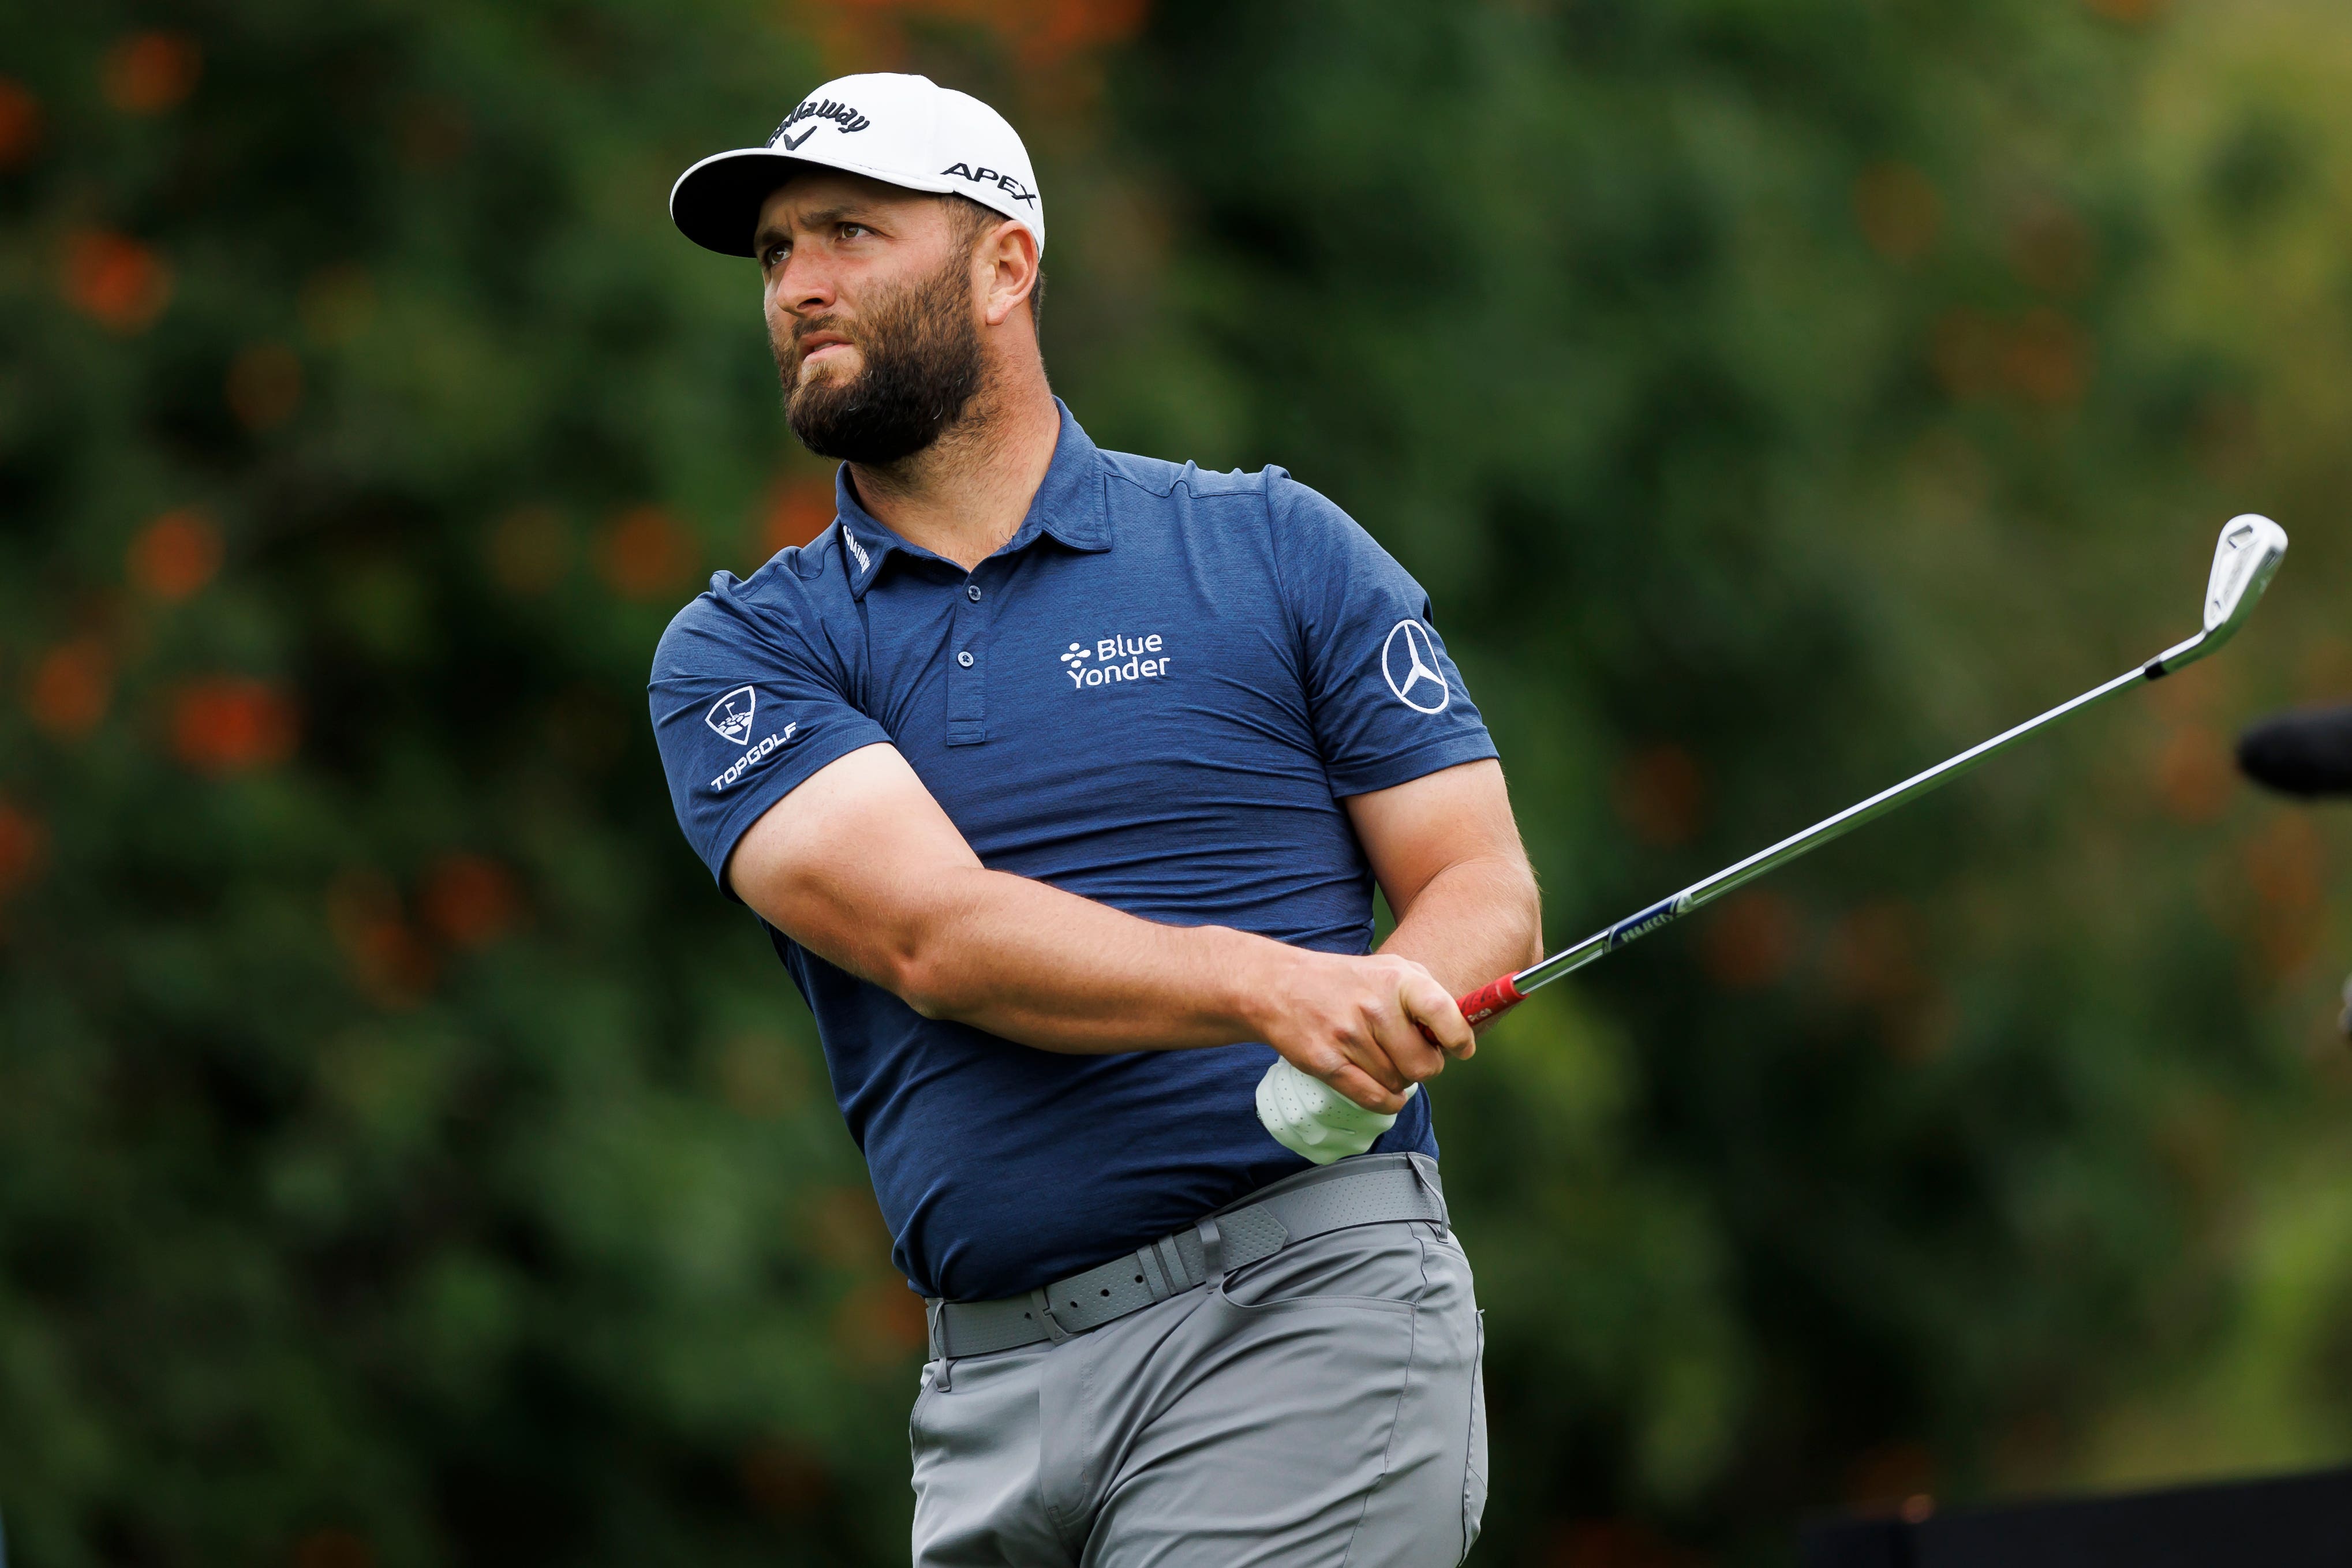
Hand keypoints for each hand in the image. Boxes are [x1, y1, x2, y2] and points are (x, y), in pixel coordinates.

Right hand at [1246, 949, 1474, 1113]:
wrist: (1281, 986)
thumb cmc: (1347, 982)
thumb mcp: (1391, 970)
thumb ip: (1430, 996)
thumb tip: (1461, 1034)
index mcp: (1397, 980)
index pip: (1444, 1014)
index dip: (1459, 1038)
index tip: (1459, 1047)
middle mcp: (1374, 1007)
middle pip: (1424, 1065)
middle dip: (1424, 1067)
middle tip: (1411, 1054)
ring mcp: (1348, 1036)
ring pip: (1398, 1085)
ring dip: (1397, 1079)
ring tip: (1381, 1058)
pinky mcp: (1326, 1062)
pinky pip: (1375, 1099)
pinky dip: (1387, 1101)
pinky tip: (1382, 1088)